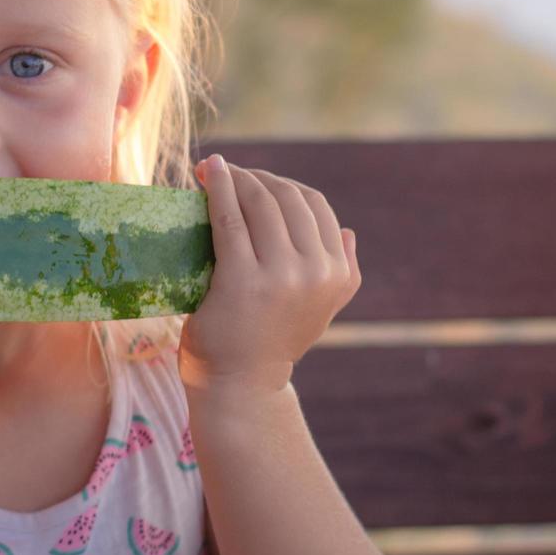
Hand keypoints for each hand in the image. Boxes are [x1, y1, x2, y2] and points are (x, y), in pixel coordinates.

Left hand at [178, 154, 360, 399]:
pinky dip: (218, 188)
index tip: (253, 177)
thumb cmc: (271, 340)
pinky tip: (207, 171)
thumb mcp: (320, 309)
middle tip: (227, 170)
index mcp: (338, 274)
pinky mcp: (241, 279)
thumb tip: (349, 233)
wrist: (240, 384)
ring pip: (260, 203)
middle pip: (287, 199)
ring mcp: (281, 276)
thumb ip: (341, 273)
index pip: (314, 206)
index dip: (283, 182)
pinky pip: (229, 219)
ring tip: (212, 170)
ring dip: (236, 178)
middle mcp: (316, 273)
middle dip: (256, 176)